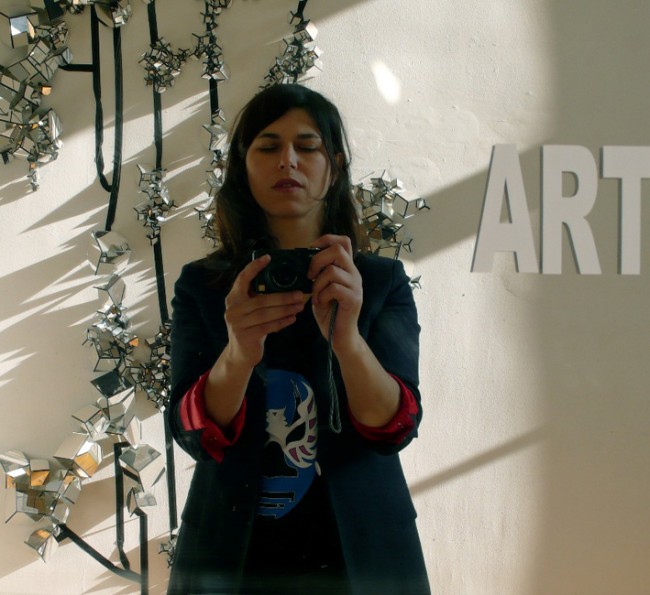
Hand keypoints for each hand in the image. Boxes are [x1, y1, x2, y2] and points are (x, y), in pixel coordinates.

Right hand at [224, 254, 305, 366]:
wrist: (239, 354)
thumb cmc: (250, 327)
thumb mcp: (249, 310)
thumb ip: (259, 297)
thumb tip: (285, 284)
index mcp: (233, 297)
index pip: (242, 278)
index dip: (254, 267)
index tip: (268, 258)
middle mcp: (233, 309)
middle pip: (261, 299)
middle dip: (283, 296)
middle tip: (300, 294)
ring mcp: (237, 323)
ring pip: (266, 313)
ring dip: (286, 309)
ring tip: (300, 306)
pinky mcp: (245, 336)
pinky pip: (267, 327)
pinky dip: (282, 322)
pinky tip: (292, 318)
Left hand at [308, 234, 362, 353]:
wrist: (340, 335)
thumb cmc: (329, 311)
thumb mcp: (320, 287)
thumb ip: (318, 272)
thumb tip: (301, 258)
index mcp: (347, 268)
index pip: (344, 241)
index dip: (326, 239)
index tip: (311, 251)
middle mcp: (354, 274)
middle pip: (338, 250)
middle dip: (317, 260)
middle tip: (309, 276)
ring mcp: (356, 286)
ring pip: (333, 271)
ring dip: (317, 283)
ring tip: (315, 295)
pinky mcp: (354, 299)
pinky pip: (334, 288)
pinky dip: (322, 295)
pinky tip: (320, 303)